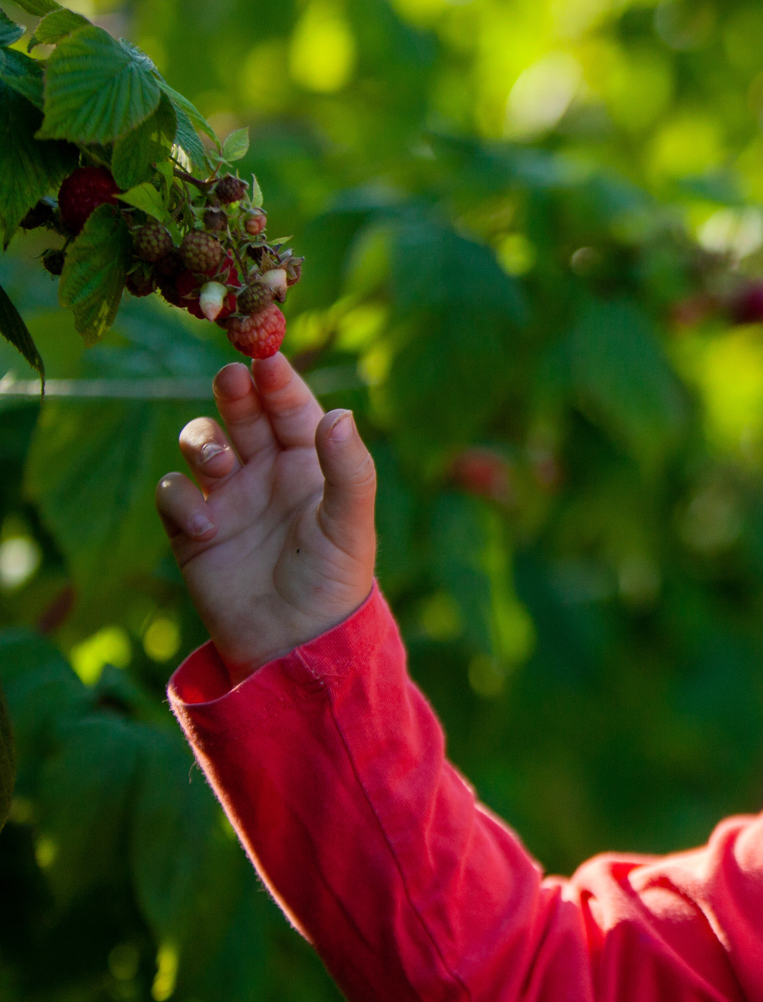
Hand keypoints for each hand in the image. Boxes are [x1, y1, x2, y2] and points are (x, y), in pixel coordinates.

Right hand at [155, 355, 377, 681]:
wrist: (293, 644)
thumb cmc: (334, 583)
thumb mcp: (350, 524)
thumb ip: (349, 470)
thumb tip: (339, 413)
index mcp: (312, 464)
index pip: (292, 408)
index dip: (278, 381)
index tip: (266, 357)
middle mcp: (269, 472)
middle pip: (244, 414)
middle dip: (236, 393)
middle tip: (233, 379)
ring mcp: (229, 496)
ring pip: (203, 442)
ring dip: (204, 441)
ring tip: (221, 464)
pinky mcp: (193, 527)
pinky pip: (173, 491)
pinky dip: (179, 497)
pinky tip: (204, 522)